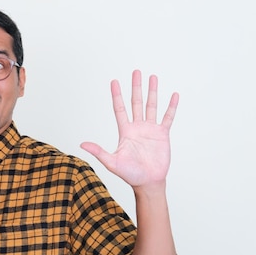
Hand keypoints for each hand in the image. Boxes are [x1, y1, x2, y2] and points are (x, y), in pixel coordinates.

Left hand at [80, 70, 178, 187]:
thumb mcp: (112, 162)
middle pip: (136, 102)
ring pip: (151, 106)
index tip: (114, 81)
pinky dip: (171, 106)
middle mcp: (137, 127)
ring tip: (153, 77)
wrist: (148, 182)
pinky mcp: (163, 135)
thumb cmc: (130, 174)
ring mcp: (150, 130)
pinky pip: (168, 117)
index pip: (120, 109)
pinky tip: (173, 95)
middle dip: (136, 87)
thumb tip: (82, 144)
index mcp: (125, 131)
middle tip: (136, 71)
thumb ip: (98, 151)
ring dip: (152, 92)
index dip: (117, 95)